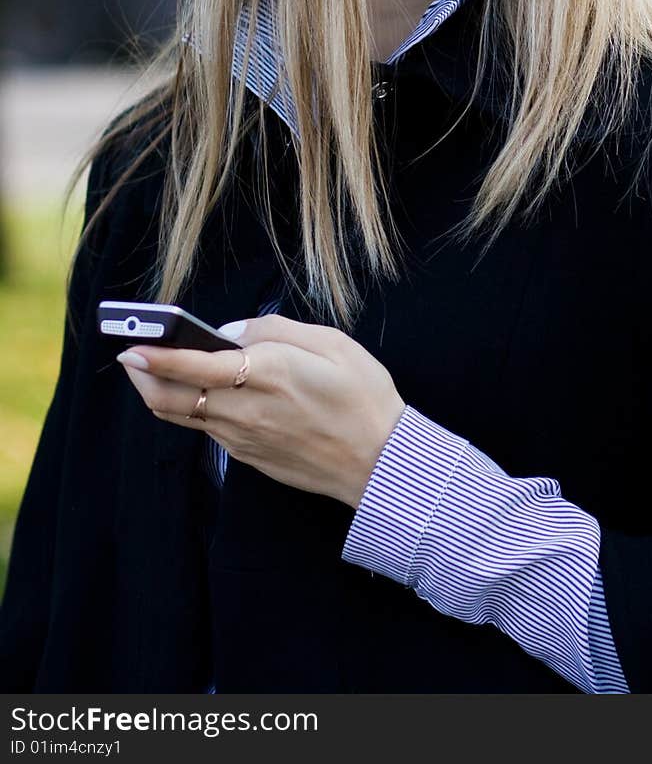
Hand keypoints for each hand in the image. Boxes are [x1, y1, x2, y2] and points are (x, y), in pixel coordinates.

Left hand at [117, 315, 405, 508]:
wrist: (380, 463)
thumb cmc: (363, 396)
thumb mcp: (332, 343)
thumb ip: (275, 330)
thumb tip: (231, 330)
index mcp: (269, 374)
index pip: (195, 364)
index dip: (157, 354)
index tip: (132, 343)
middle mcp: (247, 409)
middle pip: (173, 397)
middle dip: (143, 375)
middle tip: (130, 355)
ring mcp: (243, 438)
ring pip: (182, 416)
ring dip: (158, 393)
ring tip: (148, 371)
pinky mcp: (247, 456)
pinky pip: (205, 430)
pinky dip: (188, 409)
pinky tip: (194, 393)